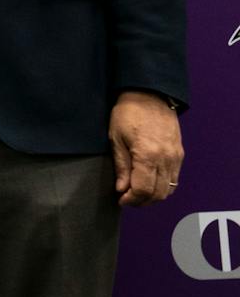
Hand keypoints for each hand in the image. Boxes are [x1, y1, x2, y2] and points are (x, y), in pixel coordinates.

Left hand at [109, 91, 183, 206]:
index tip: (121, 200)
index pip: (143, 190)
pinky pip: (174, 179)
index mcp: (148, 155)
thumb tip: (121, 189)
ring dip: (153, 196)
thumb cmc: (128, 114)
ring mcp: (175, 157)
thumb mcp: (116, 138)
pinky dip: (163, 186)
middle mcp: (166, 159)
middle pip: (158, 193)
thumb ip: (121, 166)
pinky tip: (149, 183)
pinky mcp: (180, 154)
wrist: (150, 95)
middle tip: (127, 199)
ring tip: (137, 193)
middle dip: (142, 201)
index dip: (132, 200)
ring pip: (169, 189)